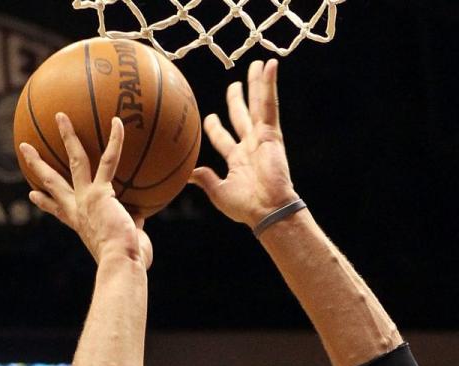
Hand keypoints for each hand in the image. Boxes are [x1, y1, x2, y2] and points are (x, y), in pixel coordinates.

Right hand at [20, 115, 151, 268]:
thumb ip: (131, 230)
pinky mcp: (102, 192)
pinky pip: (109, 160)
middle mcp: (78, 209)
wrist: (120, 263)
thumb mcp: (127, 245)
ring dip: (67, 136)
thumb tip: (140, 220)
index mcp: (80, 224)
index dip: (45, 202)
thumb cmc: (128, 262)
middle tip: (25, 148)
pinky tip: (117, 121)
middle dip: (38, 164)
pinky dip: (115, 141)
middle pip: (53, 182)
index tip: (33, 194)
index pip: (59, 211)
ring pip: (75, 161)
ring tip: (60, 116)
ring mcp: (87, 198)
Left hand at [189, 59, 296, 229]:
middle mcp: (250, 146)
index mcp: (237, 160)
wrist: (267, 209)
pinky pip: (270, 104)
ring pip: (257, 104)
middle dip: (237, 101)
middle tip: (234, 85)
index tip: (209, 118)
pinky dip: (270, 84)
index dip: (215, 129)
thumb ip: (206, 180)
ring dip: (257, 84)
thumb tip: (187, 176)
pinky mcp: (272, 133)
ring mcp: (262, 138)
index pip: (224, 139)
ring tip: (258, 64)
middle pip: (241, 116)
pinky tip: (271, 65)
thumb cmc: (245, 206)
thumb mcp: (219, 192)